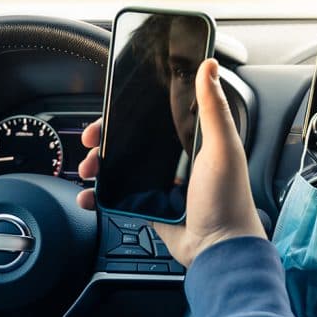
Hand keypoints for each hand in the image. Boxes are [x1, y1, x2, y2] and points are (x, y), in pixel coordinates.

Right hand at [77, 59, 264, 265]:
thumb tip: (209, 66)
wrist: (220, 250)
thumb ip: (214, 107)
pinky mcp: (150, 209)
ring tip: (87, 172)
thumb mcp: (223, 148)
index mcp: (192, 142)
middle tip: (89, 144)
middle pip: (129, 143)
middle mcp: (174, 161)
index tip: (107, 114)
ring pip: (119, 169)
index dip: (127, 114)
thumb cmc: (229, 199)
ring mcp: (159, 186)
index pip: (152, 119)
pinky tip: (89, 197)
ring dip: (97, 168)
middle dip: (104, 142)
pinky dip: (99, 197)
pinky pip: (118, 199)